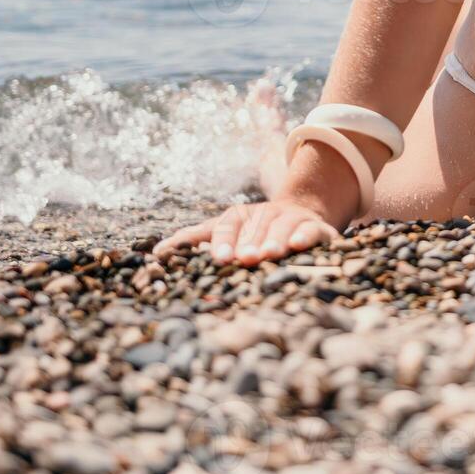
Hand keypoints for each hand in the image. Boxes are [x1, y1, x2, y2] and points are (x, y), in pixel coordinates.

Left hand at [153, 198, 339, 265]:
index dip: (224, 240)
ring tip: (269, 254)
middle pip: (257, 228)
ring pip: (283, 228)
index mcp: (241, 215)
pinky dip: (306, 236)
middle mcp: (267, 214)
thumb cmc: (252, 232)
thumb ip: (193, 239)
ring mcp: (292, 219)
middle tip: (244, 259)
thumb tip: (157, 252)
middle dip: (250, 244)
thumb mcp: (224, 230)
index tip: (219, 258)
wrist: (299, 214)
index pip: (227, 224)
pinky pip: (313, 230)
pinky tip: (299, 245)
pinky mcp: (317, 228)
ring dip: (275, 240)